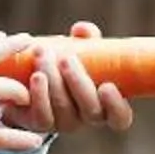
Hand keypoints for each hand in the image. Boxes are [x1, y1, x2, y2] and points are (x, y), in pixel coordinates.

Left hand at [4, 21, 136, 136]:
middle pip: (90, 110)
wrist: (34, 81)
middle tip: (66, 59)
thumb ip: (87, 40)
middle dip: (78, 83)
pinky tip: (37, 76)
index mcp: (106, 105)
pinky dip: (40, 94)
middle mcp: (88, 119)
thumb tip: (81, 29)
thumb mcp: (84, 51)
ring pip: (64, 108)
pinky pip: (43, 115)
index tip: (107, 86)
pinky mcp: (42, 124)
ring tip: (43, 54)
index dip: (116, 106)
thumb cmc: (70, 64)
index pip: (120, 118)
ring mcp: (65, 124)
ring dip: (54, 80)